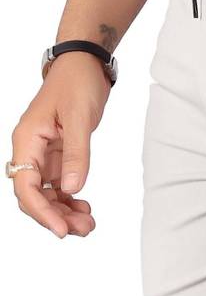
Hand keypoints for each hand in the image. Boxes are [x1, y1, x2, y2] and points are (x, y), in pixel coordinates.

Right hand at [10, 52, 110, 237]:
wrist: (84, 65)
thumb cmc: (77, 83)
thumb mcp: (80, 117)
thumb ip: (77, 154)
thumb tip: (72, 189)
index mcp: (27, 139)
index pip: (26, 185)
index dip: (42, 211)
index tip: (62, 230)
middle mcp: (30, 150)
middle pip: (33, 195)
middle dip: (56, 216)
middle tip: (84, 229)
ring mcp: (43, 154)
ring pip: (46, 193)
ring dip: (64, 211)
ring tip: (88, 224)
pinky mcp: (57, 155)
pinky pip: (58, 184)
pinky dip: (70, 199)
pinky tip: (84, 208)